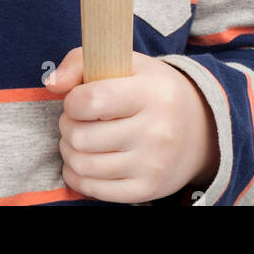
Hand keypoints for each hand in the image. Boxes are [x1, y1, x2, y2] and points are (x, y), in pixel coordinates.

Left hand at [43, 47, 219, 203]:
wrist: (202, 128)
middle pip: (82, 136)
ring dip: (68, 150)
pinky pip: (95, 191)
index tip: (78, 98)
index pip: (92, 101)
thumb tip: (51, 84)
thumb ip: (82, 62)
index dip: (72, 100)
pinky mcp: (147, 190)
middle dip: (66, 126)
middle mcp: (156, 132)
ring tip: (77, 138)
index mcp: (151, 93)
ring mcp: (152, 165)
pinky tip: (82, 161)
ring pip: (83, 165)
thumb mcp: (127, 63)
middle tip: (74, 119)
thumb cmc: (153, 89)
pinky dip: (77, 177)